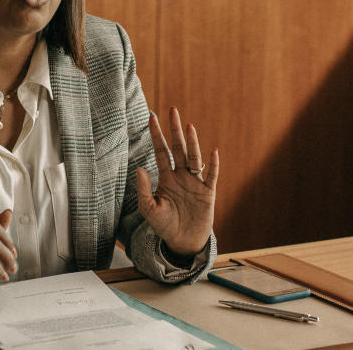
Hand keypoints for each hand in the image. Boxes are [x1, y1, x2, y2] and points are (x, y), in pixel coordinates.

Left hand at [136, 108, 218, 256]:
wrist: (183, 242)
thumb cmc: (164, 226)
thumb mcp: (150, 209)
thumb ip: (144, 190)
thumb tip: (139, 168)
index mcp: (166, 177)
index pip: (160, 151)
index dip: (156, 135)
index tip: (152, 118)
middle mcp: (181, 175)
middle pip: (178, 148)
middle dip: (174, 130)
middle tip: (172, 110)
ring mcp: (195, 182)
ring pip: (194, 157)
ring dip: (192, 142)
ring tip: (189, 126)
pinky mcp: (208, 193)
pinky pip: (212, 176)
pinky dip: (213, 164)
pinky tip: (212, 152)